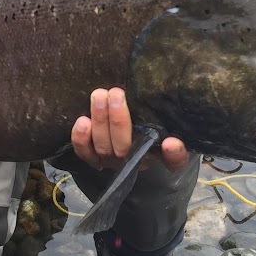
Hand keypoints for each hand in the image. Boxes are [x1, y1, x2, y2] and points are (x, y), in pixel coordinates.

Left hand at [71, 87, 189, 171]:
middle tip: (117, 93)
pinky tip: (82, 121)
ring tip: (99, 95)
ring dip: (100, 120)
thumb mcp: (162, 116)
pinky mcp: (93, 157)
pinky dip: (81, 139)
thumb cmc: (147, 117)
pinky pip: (85, 153)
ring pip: (104, 147)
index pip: (174, 161)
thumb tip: (172, 142)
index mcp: (159, 152)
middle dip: (119, 121)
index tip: (171, 142)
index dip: (174, 155)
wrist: (126, 120)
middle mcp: (136, 160)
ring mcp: (113, 160)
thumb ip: (170, 122)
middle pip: (127, 148)